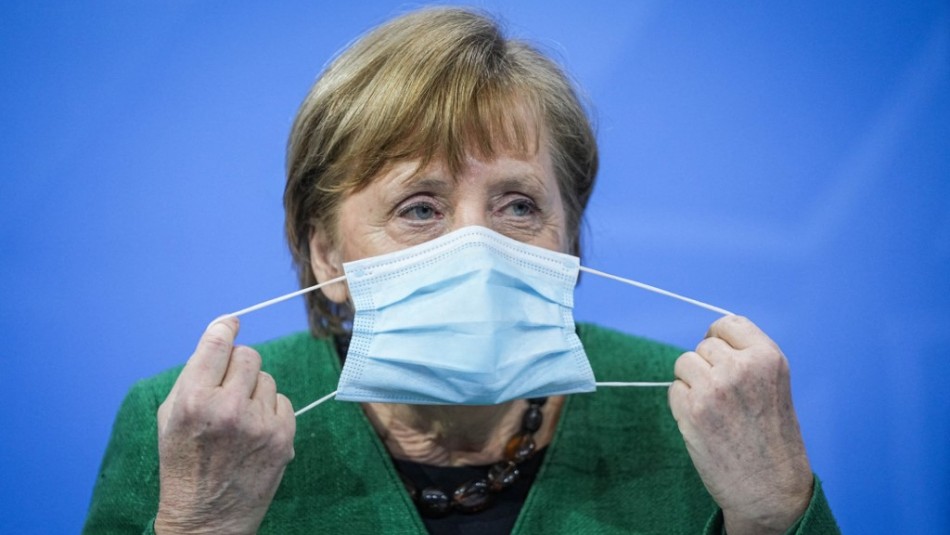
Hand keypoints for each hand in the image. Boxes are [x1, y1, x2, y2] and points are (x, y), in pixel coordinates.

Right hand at [155, 317, 295, 534]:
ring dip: (253, 390)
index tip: (231, 323)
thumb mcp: (170, 417)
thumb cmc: (183, 463)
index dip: (225, 328)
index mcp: (194, 400)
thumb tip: (222, 336)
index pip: (218, 343)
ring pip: (267, 378)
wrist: (206, 519)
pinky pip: (282, 401)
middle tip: (227, 386)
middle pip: (248, 356)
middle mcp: (228, 408)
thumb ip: (193, 375)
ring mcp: (259, 423)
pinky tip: (254, 432)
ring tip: (238, 419)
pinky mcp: (283, 437)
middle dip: (237, 366)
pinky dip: (270, 411)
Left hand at [669, 315, 812, 534]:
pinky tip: (703, 423)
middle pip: (702, 346)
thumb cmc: (773, 440)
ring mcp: (714, 388)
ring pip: (684, 364)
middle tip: (722, 397)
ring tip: (713, 409)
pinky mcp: (692, 410)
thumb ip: (747, 361)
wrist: (770, 489)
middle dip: (706, 366)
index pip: (728, 324)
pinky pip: (674, 389)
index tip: (721, 356)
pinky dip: (682, 404)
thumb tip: (708, 343)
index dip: (719, 339)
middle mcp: (741, 368)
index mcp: (767, 358)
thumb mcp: (774, 386)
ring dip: (691, 383)